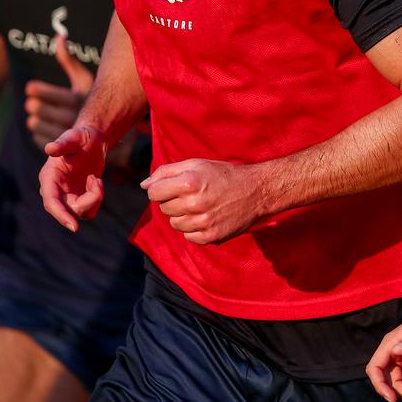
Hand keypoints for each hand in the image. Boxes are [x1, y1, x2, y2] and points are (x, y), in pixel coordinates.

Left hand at [22, 37, 93, 152]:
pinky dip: (38, 132)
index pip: (44, 94)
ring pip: (35, 124)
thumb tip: (58, 36)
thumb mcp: (85, 80)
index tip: (30, 88)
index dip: (35, 90)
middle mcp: (74, 117)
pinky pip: (38, 139)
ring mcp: (68, 136)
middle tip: (32, 103)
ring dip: (34, 119)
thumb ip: (68, 60)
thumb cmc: (94, 101)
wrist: (111, 133)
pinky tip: (45, 127)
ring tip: (38, 115)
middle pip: (36, 109)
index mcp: (78, 99)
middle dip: (33, 104)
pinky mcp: (63, 150)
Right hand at [40, 126, 108, 230]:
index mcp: (49, 178)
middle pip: (69, 210)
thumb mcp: (72, 138)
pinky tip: (96, 182)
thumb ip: (62, 145)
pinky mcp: (78, 199)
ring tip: (95, 179)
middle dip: (88, 200)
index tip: (74, 227)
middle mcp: (54, 191)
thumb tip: (49, 149)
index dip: (61, 215)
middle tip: (96, 180)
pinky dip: (97, 199)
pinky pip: (89, 211)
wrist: (91, 141)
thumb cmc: (80, 138)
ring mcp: (66, 197)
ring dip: (94, 198)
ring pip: (80, 213)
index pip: (51, 202)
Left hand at [143, 159, 264, 245]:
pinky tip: (208, 218)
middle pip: (164, 209)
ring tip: (201, 207)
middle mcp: (194, 203)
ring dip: (183, 216)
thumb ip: (167, 171)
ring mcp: (203, 222)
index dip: (161, 189)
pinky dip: (194, 229)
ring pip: (175, 224)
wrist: (257, 191)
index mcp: (189, 182)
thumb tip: (144, 185)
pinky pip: (188, 237)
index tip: (173, 187)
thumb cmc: (224, 175)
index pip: (154, 193)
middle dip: (173, 202)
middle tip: (192, 195)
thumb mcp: (196, 164)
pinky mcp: (212, 236)